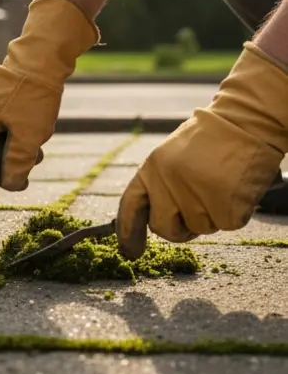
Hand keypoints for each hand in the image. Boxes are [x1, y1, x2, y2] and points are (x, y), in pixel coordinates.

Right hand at [0, 0, 98, 193]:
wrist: (43, 55)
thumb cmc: (34, 94)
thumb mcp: (30, 135)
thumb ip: (17, 164)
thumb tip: (10, 184)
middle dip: (1, 166)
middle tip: (23, 173)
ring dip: (12, 150)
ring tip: (36, 149)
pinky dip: (14, 135)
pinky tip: (34, 132)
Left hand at [118, 42, 287, 258]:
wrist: (246, 122)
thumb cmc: (211, 140)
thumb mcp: (172, 156)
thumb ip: (161, 185)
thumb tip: (155, 222)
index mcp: (151, 169)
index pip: (130, 207)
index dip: (127, 233)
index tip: (130, 252)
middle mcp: (167, 183)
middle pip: (164, 228)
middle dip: (179, 228)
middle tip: (196, 210)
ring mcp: (196, 195)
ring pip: (199, 227)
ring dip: (212, 215)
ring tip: (220, 185)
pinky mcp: (225, 205)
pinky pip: (226, 224)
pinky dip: (235, 212)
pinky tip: (236, 188)